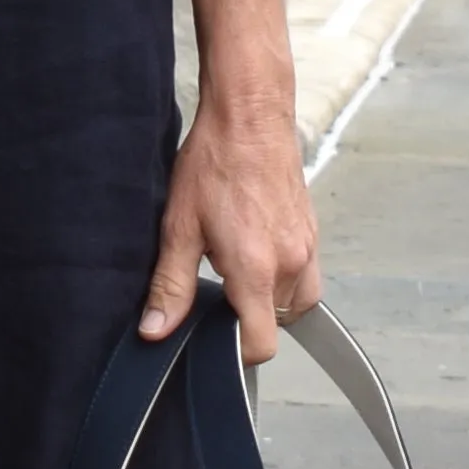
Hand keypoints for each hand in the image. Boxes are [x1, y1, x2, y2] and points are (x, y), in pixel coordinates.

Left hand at [142, 74, 318, 359]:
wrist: (250, 114)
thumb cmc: (215, 161)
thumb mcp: (179, 226)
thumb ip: (170, 285)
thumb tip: (156, 330)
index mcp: (257, 269)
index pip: (261, 344)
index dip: (236, 353)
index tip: (214, 339)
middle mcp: (291, 262)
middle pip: (278, 324)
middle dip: (248, 319)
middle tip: (216, 290)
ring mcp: (307, 246)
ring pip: (296, 302)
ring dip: (269, 300)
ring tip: (235, 270)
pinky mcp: (313, 231)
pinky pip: (305, 274)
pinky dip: (282, 276)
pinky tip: (253, 249)